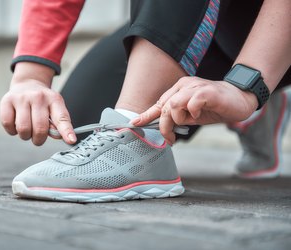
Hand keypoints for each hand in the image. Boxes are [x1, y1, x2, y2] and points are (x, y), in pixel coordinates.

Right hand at [0, 62, 75, 145]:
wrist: (27, 84)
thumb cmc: (43, 103)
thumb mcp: (55, 108)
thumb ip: (57, 124)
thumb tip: (58, 136)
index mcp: (54, 100)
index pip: (62, 118)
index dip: (66, 131)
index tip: (71, 140)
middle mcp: (38, 97)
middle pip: (40, 128)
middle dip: (39, 139)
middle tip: (38, 137)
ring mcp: (22, 98)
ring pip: (23, 129)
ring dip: (25, 136)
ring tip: (27, 129)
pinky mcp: (6, 101)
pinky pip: (8, 125)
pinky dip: (12, 131)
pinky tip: (16, 124)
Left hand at [131, 76, 257, 143]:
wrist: (240, 99)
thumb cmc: (215, 107)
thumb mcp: (192, 115)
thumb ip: (178, 118)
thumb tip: (165, 128)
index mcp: (179, 90)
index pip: (159, 104)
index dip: (146, 115)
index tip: (134, 124)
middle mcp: (184, 86)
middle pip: (164, 107)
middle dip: (164, 126)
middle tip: (170, 139)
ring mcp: (195, 87)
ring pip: (173, 105)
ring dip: (178, 119)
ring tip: (190, 121)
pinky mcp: (206, 91)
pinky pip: (191, 103)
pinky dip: (193, 112)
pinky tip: (200, 114)